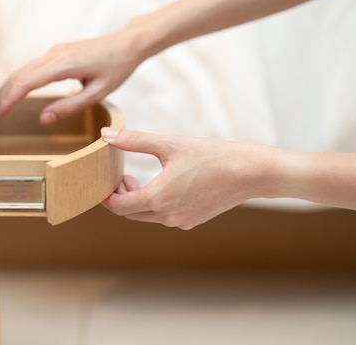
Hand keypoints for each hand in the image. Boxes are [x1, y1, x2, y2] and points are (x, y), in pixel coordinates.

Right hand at [0, 29, 142, 122]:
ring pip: (22, 70)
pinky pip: (31, 68)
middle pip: (19, 76)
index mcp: (64, 64)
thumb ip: (70, 106)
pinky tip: (11, 94)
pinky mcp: (56, 53)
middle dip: (0, 97)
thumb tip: (44, 118)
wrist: (126, 43)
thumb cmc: (116, 68)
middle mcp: (54, 55)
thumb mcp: (98, 93)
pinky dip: (17, 82)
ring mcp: (54, 52)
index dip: (7, 100)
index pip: (26, 83)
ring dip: (6, 89)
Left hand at [100, 127, 278, 229]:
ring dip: (139, 200)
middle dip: (122, 196)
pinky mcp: (193, 220)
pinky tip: (164, 184)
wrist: (250, 173)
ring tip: (139, 178)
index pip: (118, 206)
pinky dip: (157, 204)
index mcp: (157, 199)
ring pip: (148, 216)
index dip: (107, 195)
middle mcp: (167, 216)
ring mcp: (181, 221)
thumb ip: (134, 140)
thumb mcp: (169, 144)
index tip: (107, 180)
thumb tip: (105, 134)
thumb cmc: (211, 156)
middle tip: (122, 176)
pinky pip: (165, 216)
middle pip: (131, 213)